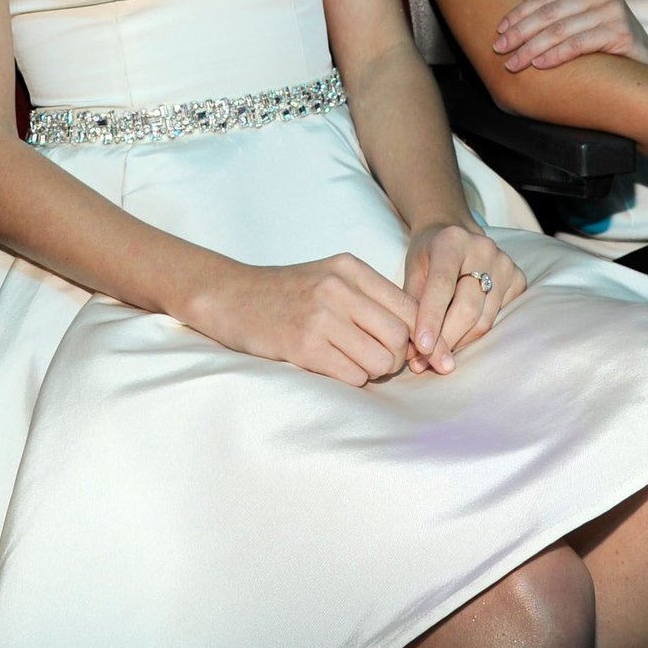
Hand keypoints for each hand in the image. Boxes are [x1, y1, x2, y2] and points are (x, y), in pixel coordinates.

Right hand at [193, 254, 416, 386]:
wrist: (230, 297)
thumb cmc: (286, 293)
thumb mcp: (330, 278)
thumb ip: (370, 298)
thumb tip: (417, 337)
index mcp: (350, 268)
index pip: (410, 309)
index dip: (414, 336)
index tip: (403, 349)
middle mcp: (339, 287)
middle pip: (400, 337)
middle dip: (395, 357)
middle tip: (373, 359)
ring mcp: (320, 316)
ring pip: (382, 361)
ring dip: (372, 371)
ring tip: (350, 362)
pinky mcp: (304, 346)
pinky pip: (354, 376)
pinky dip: (351, 379)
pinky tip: (331, 367)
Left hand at [401, 221, 524, 373]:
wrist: (453, 232)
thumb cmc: (428, 255)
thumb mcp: (413, 271)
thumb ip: (412, 306)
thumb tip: (415, 353)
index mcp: (451, 241)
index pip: (442, 286)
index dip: (431, 318)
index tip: (421, 347)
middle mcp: (483, 249)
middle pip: (467, 307)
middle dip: (446, 339)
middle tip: (425, 362)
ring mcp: (505, 264)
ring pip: (484, 320)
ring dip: (459, 343)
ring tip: (438, 357)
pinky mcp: (518, 280)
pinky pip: (498, 319)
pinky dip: (476, 335)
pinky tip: (459, 339)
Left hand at [494, 0, 647, 74]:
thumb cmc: (609, 37)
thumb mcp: (581, 15)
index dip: (519, 14)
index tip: (498, 31)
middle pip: (550, 13)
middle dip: (520, 33)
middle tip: (499, 49)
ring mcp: (615, 11)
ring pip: (560, 30)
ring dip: (532, 48)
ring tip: (514, 63)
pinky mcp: (622, 33)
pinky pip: (579, 44)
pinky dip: (555, 55)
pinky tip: (539, 65)